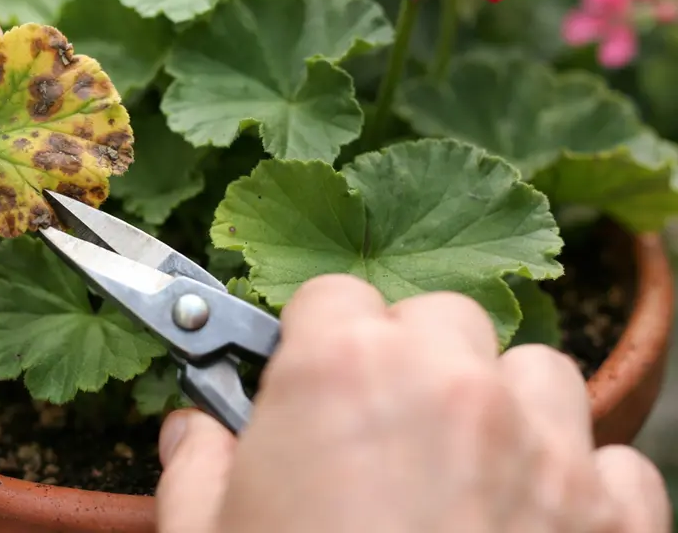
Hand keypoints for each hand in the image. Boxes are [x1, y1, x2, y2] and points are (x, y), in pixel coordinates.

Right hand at [155, 275, 669, 532]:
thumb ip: (195, 466)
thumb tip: (192, 434)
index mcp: (341, 371)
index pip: (334, 296)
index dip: (316, 338)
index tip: (310, 376)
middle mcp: (451, 388)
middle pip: (440, 320)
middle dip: (411, 361)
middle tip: (381, 429)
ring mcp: (543, 450)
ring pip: (535, 373)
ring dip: (503, 405)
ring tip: (466, 468)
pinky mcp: (610, 520)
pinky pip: (613, 462)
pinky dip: (580, 482)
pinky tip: (532, 520)